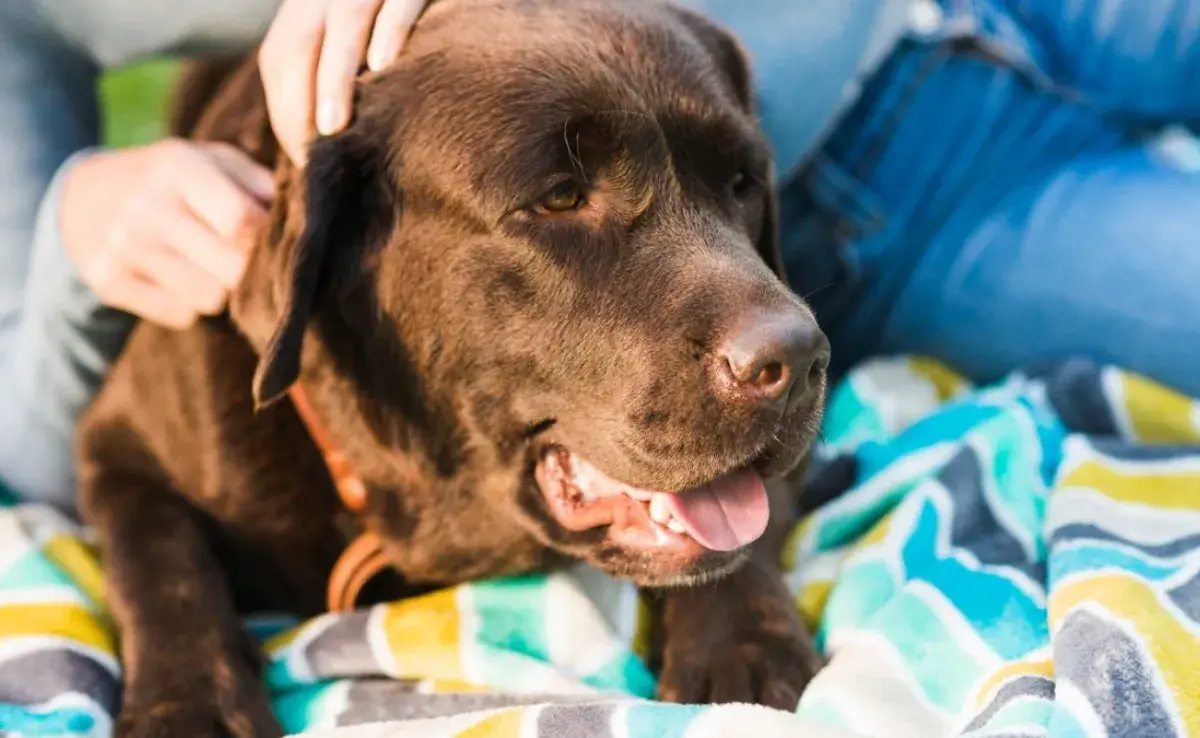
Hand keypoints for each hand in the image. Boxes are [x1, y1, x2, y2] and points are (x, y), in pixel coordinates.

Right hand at [61, 140, 273, 328]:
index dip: (264, 237)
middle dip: (248, 268)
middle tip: (244, 258)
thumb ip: (261, 184)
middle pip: (232, 268)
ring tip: (209, 266)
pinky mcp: (110, 283)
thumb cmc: (172, 178)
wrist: (84, 197)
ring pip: (211, 299)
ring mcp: (124, 248)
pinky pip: (182, 315)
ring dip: (222, 290)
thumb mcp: (212, 160)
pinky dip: (191, 304)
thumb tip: (308, 216)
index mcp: (178, 167)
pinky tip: (179, 278)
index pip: (241, 221)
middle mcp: (148, 207)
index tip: (266, 236)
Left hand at [259, 0, 428, 165]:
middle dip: (300, 99)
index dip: (284, 108)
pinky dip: (390, 29)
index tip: (300, 158)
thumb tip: (327, 149)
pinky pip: (400, 0)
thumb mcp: (366, 48)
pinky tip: (384, 64)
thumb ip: (344, 78)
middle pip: (303, 40)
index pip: (283, 55)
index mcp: (316, 5)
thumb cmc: (417, 29)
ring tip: (334, 128)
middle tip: (312, 153)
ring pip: (345, 19)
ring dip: (335, 77)